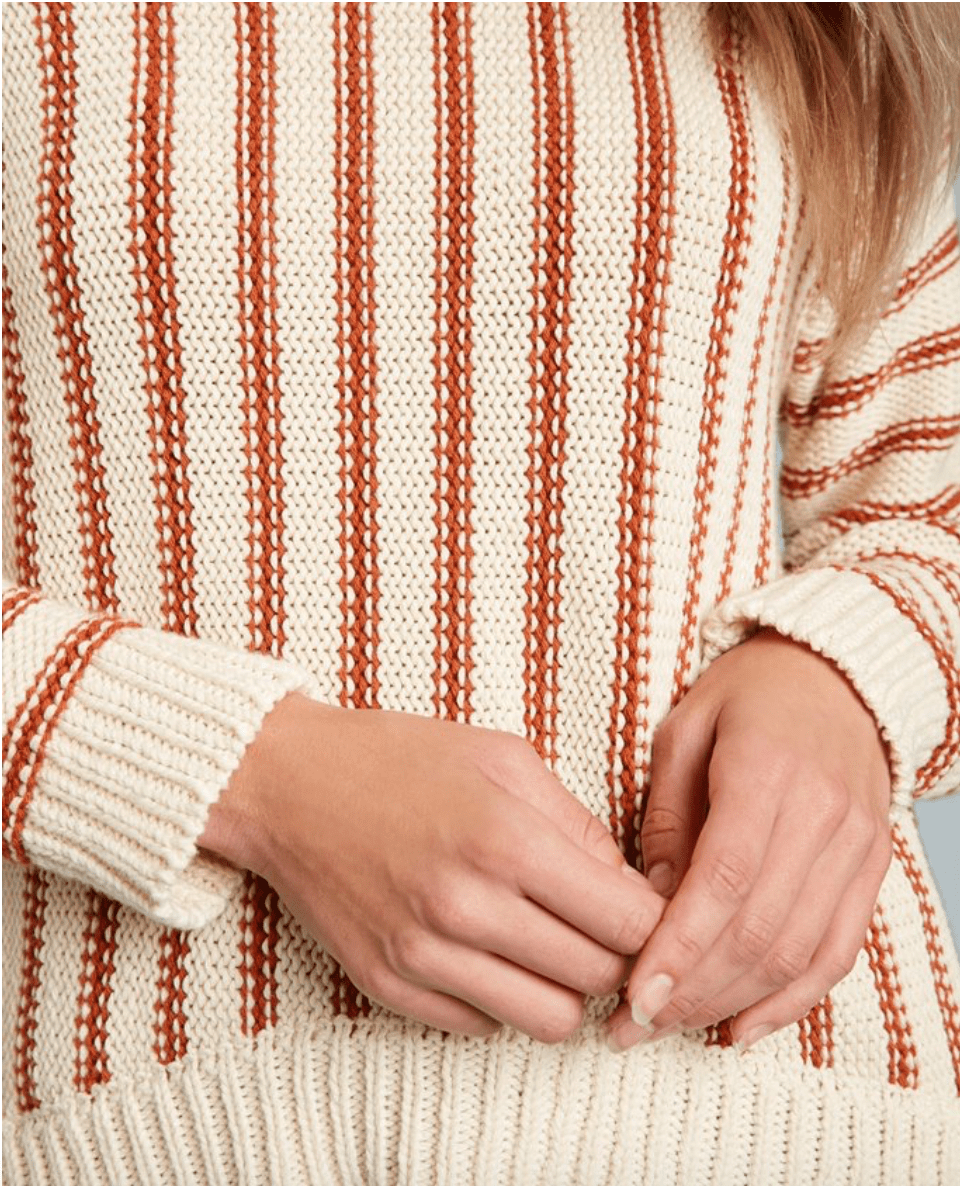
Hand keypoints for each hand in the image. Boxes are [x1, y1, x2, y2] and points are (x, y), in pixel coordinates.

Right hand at [201, 693, 665, 1043]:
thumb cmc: (404, 759)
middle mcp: (466, 908)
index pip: (630, 923)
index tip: (650, 911)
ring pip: (548, 1021)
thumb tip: (631, 891)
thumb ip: (578, 825)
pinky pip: (483, 1027)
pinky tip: (488, 950)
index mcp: (507, 840)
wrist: (289, 785)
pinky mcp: (389, 986)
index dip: (658, 923)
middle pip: (598, 978)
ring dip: (564, 988)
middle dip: (617, 956)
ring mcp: (423, 955)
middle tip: (600, 925)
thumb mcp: (506, 758)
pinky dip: (502, 997)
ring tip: (548, 945)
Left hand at [604, 627, 892, 1052]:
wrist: (835, 675)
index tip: (635, 997)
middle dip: (694, 990)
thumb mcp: (682, 732)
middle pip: (761, 929)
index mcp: (767, 771)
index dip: (680, 947)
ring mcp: (858, 847)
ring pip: (799, 952)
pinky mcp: (873, 871)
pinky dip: (791, 1001)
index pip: (725, 879)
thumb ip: (667, 817)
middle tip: (633, 1027)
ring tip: (672, 1030)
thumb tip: (646, 906)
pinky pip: (838, 953)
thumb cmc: (744, 696)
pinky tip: (740, 1028)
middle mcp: (824, 816)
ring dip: (733, 1003)